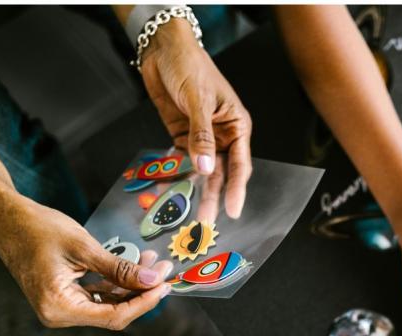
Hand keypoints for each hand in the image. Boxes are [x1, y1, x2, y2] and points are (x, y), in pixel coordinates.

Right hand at [0, 198, 172, 329]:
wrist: (8, 219)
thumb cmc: (37, 229)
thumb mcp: (84, 248)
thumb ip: (119, 268)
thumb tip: (151, 281)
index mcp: (59, 307)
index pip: (114, 316)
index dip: (144, 302)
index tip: (165, 285)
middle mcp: (59, 314)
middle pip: (114, 312)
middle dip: (142, 292)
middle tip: (164, 270)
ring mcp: (62, 306)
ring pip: (109, 303)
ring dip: (132, 285)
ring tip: (153, 263)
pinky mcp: (66, 296)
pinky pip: (98, 294)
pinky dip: (118, 282)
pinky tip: (135, 265)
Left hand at [139, 19, 251, 222]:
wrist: (162, 48)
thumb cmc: (190, 65)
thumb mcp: (197, 100)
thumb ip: (201, 136)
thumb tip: (205, 168)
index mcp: (236, 126)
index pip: (240, 165)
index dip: (237, 189)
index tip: (232, 210)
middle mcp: (222, 135)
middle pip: (220, 173)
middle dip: (214, 196)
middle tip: (206, 220)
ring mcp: (201, 137)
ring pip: (201, 171)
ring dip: (194, 190)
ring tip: (187, 212)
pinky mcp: (181, 135)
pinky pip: (181, 161)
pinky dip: (175, 174)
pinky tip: (169, 190)